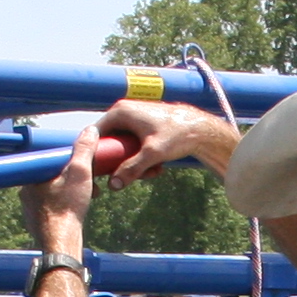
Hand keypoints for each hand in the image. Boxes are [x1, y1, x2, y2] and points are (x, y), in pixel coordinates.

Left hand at [23, 129, 97, 250]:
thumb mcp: (80, 172)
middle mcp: (26, 191)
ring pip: (53, 191)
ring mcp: (30, 207)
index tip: (82, 162)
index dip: (69, 159)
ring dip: (71, 191)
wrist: (61, 242)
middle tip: (89, 181)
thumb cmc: (67, 208)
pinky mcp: (37, 221)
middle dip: (73, 176)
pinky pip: (52, 206)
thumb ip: (84, 150)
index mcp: (32, 176)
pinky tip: (77, 210)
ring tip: (87, 197)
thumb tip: (90, 131)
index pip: (51, 158)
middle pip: (53, 175)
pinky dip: (65, 205)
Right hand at [93, 98, 234, 182]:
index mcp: (120, 112)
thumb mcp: (152, 154)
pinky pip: (133, 146)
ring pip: (123, 147)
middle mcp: (123, 111)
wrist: (201, 129)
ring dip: (135, 163)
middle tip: (137, 175)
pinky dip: (142, 158)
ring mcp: (133, 119)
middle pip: (110, 142)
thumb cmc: (178, 135)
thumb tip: (114, 185)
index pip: (95, 135)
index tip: (103, 172)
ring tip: (152, 171)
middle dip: (121, 163)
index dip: (97, 154)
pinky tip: (157, 167)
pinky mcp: (142, 127)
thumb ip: (132, 169)